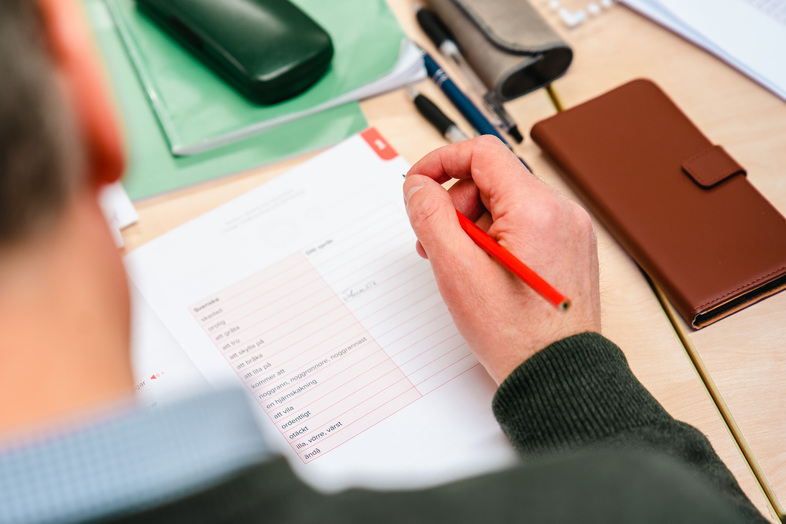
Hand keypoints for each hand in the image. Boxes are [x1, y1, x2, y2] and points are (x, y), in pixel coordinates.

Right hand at [403, 136, 600, 383]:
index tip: (418, 185)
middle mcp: (562, 211)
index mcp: (537, 209)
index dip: (441, 162)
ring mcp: (570, 230)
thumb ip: (431, 216)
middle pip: (493, 178)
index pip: (482, 153)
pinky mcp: (570, 247)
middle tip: (436, 242)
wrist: (556, 375)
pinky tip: (484, 269)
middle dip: (456, 204)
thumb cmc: (513, 333)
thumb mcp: (456, 270)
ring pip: (507, 202)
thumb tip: (418, 186)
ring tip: (460, 264)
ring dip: (474, 223)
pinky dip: (497, 236)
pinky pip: (525, 223)